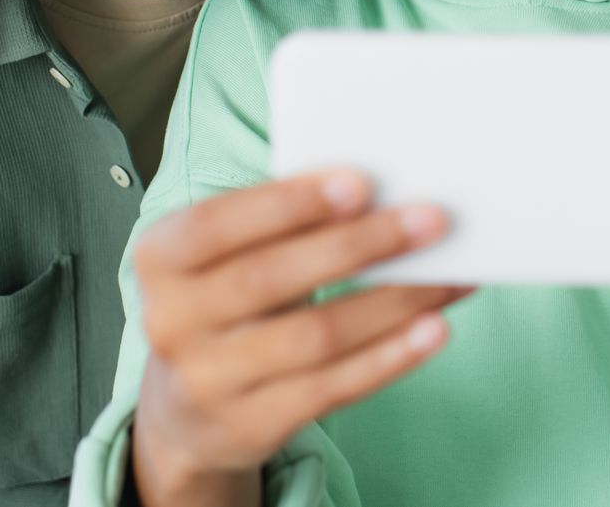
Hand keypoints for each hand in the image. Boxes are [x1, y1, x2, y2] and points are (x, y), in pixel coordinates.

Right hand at [130, 169, 468, 506]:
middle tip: (430, 222)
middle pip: (273, 278)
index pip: (217, 225)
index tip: (360, 182)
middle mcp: (173, 322)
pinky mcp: (251, 425)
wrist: (186, 406)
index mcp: (159, 258)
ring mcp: (209, 381)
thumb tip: (378, 194)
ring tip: (450, 275)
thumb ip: (278, 221)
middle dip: (359, 245)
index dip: (288, 203)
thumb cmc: (225, 297)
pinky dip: (390, 357)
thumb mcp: (224, 255)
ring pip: (315, 336)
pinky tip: (433, 329)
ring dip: (393, 302)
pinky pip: (333, 388)